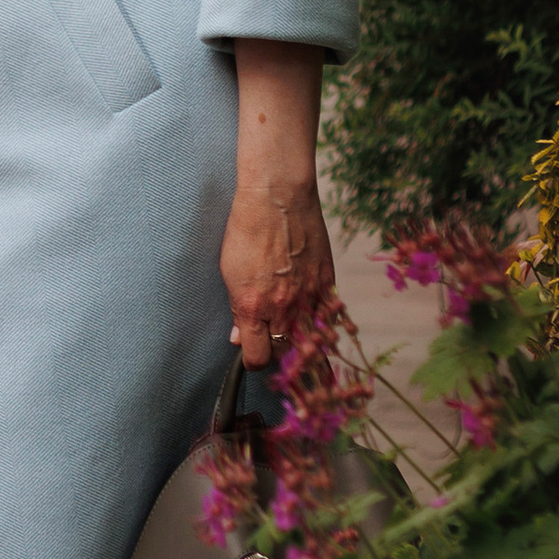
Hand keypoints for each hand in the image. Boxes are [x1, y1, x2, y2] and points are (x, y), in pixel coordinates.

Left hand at [219, 175, 336, 367]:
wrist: (278, 197)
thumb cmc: (247, 230)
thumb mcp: (229, 271)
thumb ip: (237, 310)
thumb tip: (240, 337)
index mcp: (253, 307)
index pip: (258, 358)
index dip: (253, 360)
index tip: (251, 353)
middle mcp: (283, 308)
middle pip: (285, 354)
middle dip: (277, 352)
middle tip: (271, 339)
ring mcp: (309, 297)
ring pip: (311, 341)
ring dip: (302, 342)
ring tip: (294, 334)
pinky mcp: (328, 283)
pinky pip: (329, 318)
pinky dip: (322, 323)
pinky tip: (314, 318)